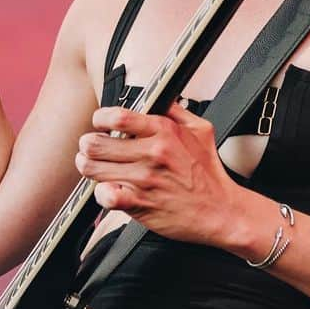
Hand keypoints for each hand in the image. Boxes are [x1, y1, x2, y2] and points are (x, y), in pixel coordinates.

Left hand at [74, 101, 246, 248]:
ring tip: (92, 166)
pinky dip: (101, 193)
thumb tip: (158, 97)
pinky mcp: (140, 204)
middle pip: (97, 143)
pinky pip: (106, 196)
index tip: (100, 123)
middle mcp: (153, 153)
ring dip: (88, 167)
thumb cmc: (208, 173)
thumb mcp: (200, 130)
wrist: (221, 211)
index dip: (101, 119)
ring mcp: (145, 180)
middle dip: (88, 145)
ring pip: (94, 168)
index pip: (118, 116)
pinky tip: (107, 189)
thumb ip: (175, 110)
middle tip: (90, 147)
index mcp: (164, 132)